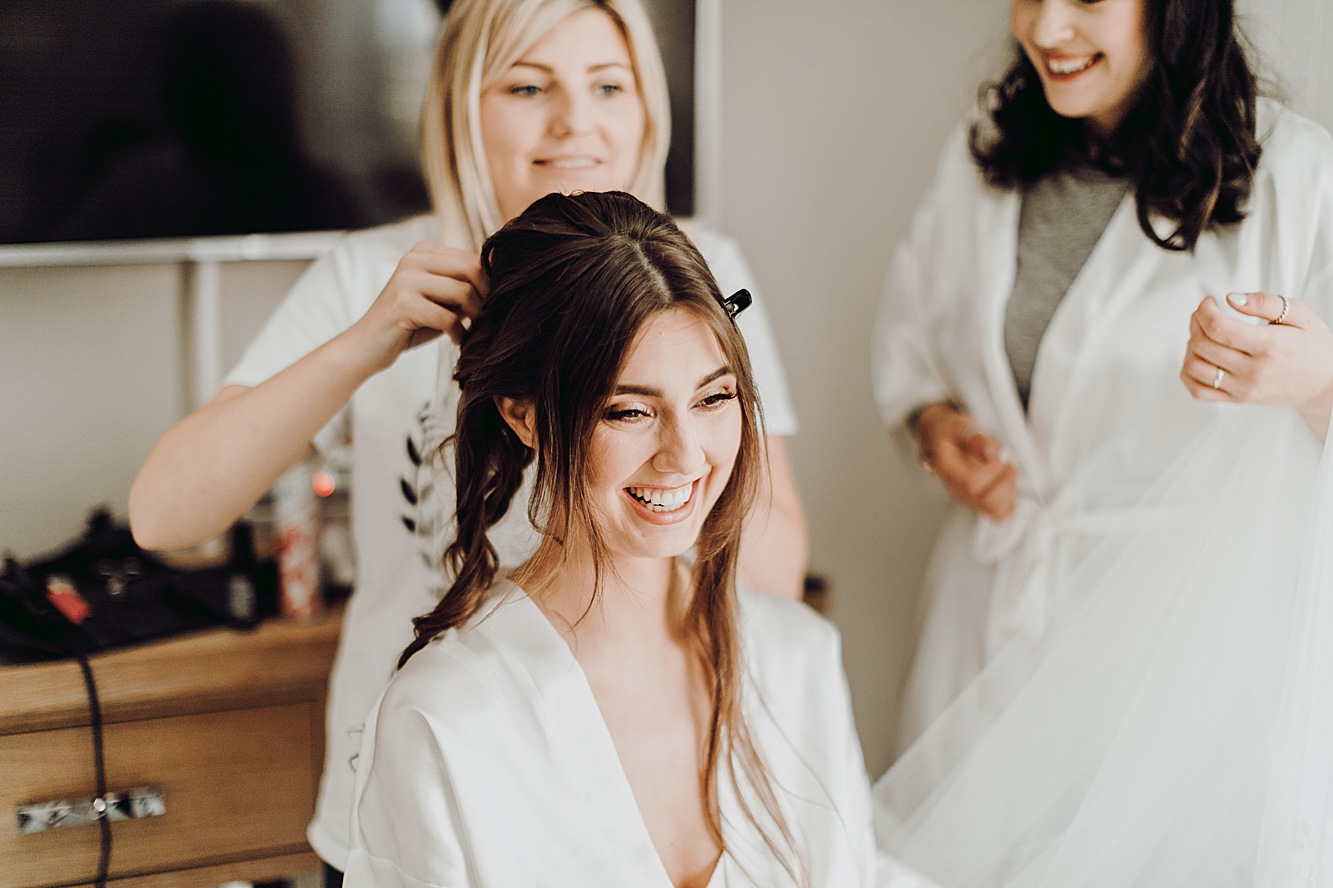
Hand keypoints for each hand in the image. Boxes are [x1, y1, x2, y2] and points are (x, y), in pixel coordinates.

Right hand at [345, 241, 486, 373]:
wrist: (367, 345)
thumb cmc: (409, 323)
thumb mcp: (439, 298)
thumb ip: (463, 287)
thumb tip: (503, 285)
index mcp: (424, 251)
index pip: (473, 257)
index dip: (490, 283)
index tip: (493, 305)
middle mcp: (414, 259)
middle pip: (472, 269)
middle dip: (486, 297)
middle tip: (487, 319)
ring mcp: (406, 279)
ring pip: (462, 292)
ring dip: (475, 317)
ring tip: (472, 331)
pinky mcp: (402, 304)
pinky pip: (447, 317)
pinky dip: (458, 333)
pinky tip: (456, 340)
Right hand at [913, 401, 1017, 520]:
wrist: (940, 438)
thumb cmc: (949, 433)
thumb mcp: (959, 425)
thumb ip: (974, 437)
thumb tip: (989, 448)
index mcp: (947, 470)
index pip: (971, 482)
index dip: (993, 469)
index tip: (1001, 453)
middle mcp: (955, 488)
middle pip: (985, 501)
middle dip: (1005, 481)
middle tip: (1009, 462)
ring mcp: (966, 497)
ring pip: (994, 509)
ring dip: (1009, 490)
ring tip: (1009, 470)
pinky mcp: (977, 501)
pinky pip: (998, 513)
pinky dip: (1010, 501)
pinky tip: (1009, 483)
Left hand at [1181, 292, 1332, 434]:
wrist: (1323, 383)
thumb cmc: (1312, 347)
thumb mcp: (1299, 315)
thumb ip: (1265, 302)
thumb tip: (1232, 298)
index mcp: (1269, 346)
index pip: (1218, 328)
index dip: (1204, 310)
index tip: (1209, 302)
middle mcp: (1253, 371)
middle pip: (1202, 344)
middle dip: (1196, 322)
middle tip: (1204, 314)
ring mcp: (1242, 388)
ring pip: (1194, 367)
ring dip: (1190, 345)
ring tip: (1203, 334)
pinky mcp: (1236, 400)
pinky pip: (1197, 390)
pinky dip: (1188, 372)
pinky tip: (1198, 357)